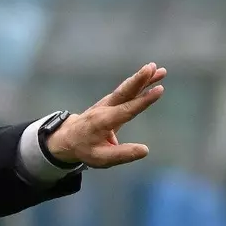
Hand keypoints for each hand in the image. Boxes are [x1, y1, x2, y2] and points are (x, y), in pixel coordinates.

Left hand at [45, 63, 167, 167]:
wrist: (66, 138)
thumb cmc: (84, 149)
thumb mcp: (101, 158)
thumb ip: (122, 154)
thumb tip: (145, 150)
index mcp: (103, 122)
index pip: (126, 110)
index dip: (143, 101)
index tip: (159, 90)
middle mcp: (104, 109)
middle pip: (123, 92)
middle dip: (138, 80)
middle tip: (152, 67)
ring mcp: (105, 104)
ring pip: (125, 89)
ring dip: (141, 78)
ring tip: (159, 69)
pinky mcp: (108, 102)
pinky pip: (124, 91)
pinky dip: (137, 82)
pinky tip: (151, 76)